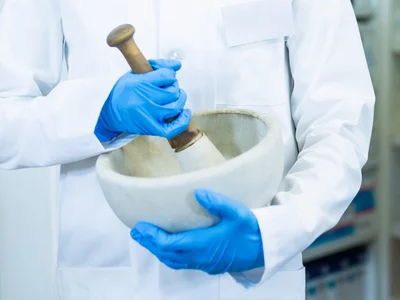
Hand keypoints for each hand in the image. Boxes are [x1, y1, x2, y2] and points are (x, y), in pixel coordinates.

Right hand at [94, 59, 190, 141]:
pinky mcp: (153, 128)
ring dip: (179, 99)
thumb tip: (177, 64)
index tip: (165, 75)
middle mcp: (146, 99)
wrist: (111, 116)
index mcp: (140, 83)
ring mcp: (151, 115)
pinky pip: (173, 127)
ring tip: (174, 96)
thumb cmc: (122, 93)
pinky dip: (182, 120)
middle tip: (167, 86)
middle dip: (173, 86)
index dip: (169, 73)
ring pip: (176, 105)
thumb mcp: (133, 74)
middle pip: (173, 90)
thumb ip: (156, 65)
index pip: (167, 75)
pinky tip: (184, 112)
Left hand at [130, 189, 263, 274]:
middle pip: (168, 254)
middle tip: (136, 231)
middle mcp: (200, 257)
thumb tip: (198, 193)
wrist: (265, 250)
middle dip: (150, 243)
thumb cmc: (251, 231)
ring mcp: (204, 263)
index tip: (140, 227)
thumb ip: (217, 203)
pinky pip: (182, 263)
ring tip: (147, 238)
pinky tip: (168, 246)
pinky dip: (170, 255)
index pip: (171, 244)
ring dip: (159, 250)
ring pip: (174, 261)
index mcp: (203, 244)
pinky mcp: (208, 264)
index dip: (153, 237)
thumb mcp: (237, 213)